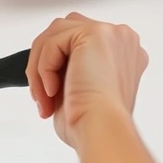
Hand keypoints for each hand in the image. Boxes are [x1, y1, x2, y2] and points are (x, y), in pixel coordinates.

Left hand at [25, 12, 148, 148]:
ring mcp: (110, 33)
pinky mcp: (95, 33)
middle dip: (46, 63)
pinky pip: (51, 42)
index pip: (78, 43)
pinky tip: (52, 90)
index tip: (51, 95)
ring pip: (54, 35)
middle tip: (43, 96)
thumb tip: (46, 65)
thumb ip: (70, 68)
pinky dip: (44, 68)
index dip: (57, 65)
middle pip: (65, 32)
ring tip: (44, 97)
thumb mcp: (80, 89)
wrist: (101, 130)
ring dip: (40, 68)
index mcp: (122, 54)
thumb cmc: (94, 123)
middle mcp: (120, 39)